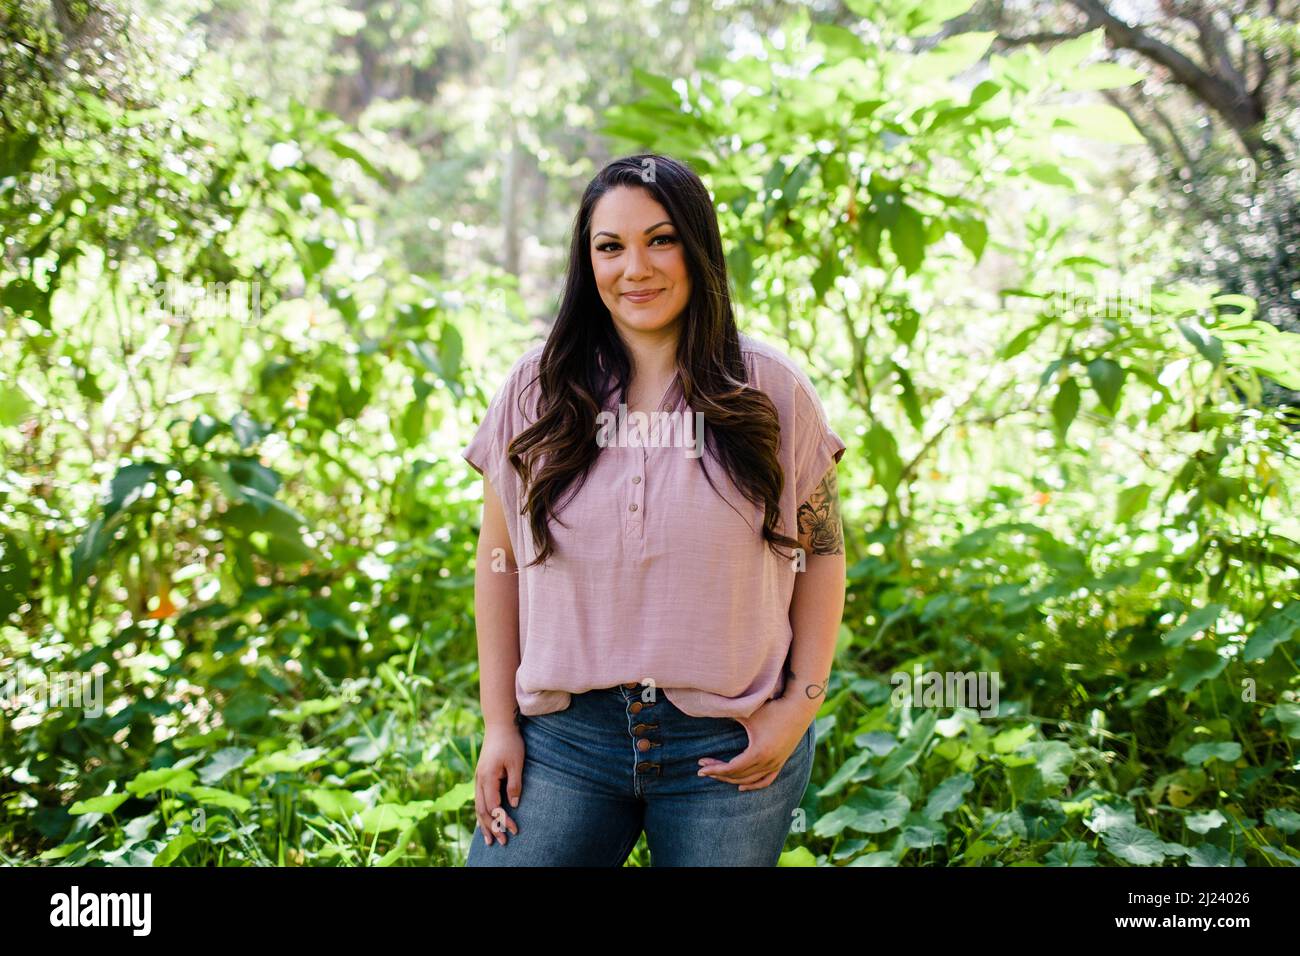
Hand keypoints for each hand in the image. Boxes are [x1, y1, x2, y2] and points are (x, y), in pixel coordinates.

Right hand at [473, 722, 523, 845]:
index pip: (494, 807)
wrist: (498, 724)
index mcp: (488, 777)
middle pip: (482, 810)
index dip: (503, 820)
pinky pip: (478, 799)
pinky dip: (481, 813)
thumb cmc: (510, 742)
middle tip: (501, 843)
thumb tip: (513, 805)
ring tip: (488, 839)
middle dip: (491, 828)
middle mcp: (479, 780)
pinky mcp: (480, 776)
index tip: (514, 830)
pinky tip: (484, 821)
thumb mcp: (516, 762)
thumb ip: (514, 784)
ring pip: (478, 806)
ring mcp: (478, 778)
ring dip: (483, 824)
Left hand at [697, 696, 812, 791]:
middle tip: (703, 767)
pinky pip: (765, 780)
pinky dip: (753, 785)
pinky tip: (741, 786)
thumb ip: (728, 716)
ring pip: (750, 780)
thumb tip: (707, 712)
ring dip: (732, 779)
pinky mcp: (780, 762)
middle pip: (738, 776)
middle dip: (718, 773)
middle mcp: (767, 763)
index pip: (731, 769)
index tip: (700, 767)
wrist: (799, 708)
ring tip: (717, 774)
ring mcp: (775, 764)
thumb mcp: (747, 714)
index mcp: (758, 753)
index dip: (714, 769)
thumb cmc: (772, 708)